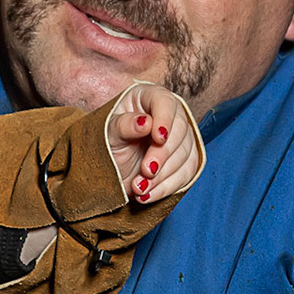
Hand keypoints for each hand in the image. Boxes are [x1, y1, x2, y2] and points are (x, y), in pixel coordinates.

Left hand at [106, 84, 201, 204]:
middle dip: (163, 155)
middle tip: (145, 171)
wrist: (110, 170)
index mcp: (148, 98)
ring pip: (185, 155)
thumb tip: (144, 122)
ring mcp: (180, 138)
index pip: (165, 103)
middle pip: (180, 131)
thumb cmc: (107, 145)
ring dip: (163, 176)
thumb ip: (124, 126)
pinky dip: (167, 188)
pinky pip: (185, 174)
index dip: (165, 120)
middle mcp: (169, 115)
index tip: (158, 138)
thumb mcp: (108, 134)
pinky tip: (148, 195)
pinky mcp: (185, 161)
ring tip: (138, 188)